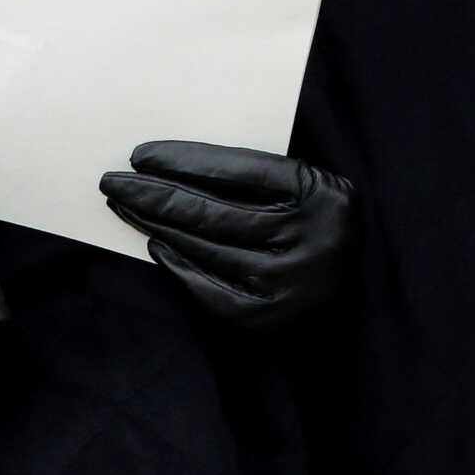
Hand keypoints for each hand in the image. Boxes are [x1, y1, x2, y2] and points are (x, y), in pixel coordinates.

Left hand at [99, 141, 354, 333]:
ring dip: (156, 225)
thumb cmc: (320, 230)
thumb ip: (260, 179)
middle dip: (154, 193)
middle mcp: (307, 239)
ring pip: (204, 247)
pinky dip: (177, 265)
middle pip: (211, 211)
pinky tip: (156, 244)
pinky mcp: (268, 320)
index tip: (141, 155)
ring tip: (126, 206)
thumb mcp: (308, 190)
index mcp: (320, 194)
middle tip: (113, 180)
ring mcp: (287, 284)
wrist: (360, 302)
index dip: (183, 160)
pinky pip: (207, 288)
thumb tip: (176, 165)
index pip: (236, 170)